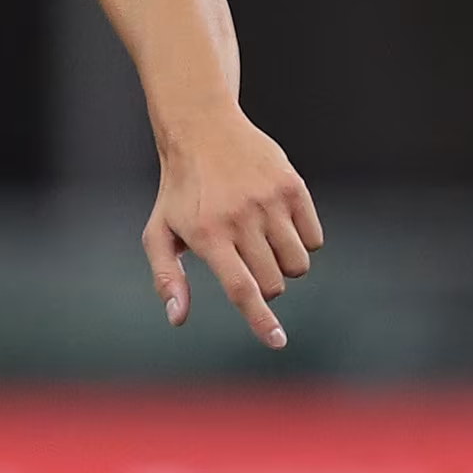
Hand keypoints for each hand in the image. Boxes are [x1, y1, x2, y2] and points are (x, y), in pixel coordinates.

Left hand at [141, 113, 322, 349]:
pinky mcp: (293, 186)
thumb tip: (178, 319)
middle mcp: (241, 218)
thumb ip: (167, 278)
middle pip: (273, 282)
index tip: (278, 342)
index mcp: (208, 236)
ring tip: (262, 242)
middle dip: (265, 286)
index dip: (260, 320)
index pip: (241, 289)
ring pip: (298, 264)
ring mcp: (270, 201)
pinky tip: (279, 225)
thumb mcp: (158, 234)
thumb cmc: (178, 193)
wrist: (202, 130)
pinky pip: (314, 239)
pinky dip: (302, 243)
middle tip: (246, 262)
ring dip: (284, 266)